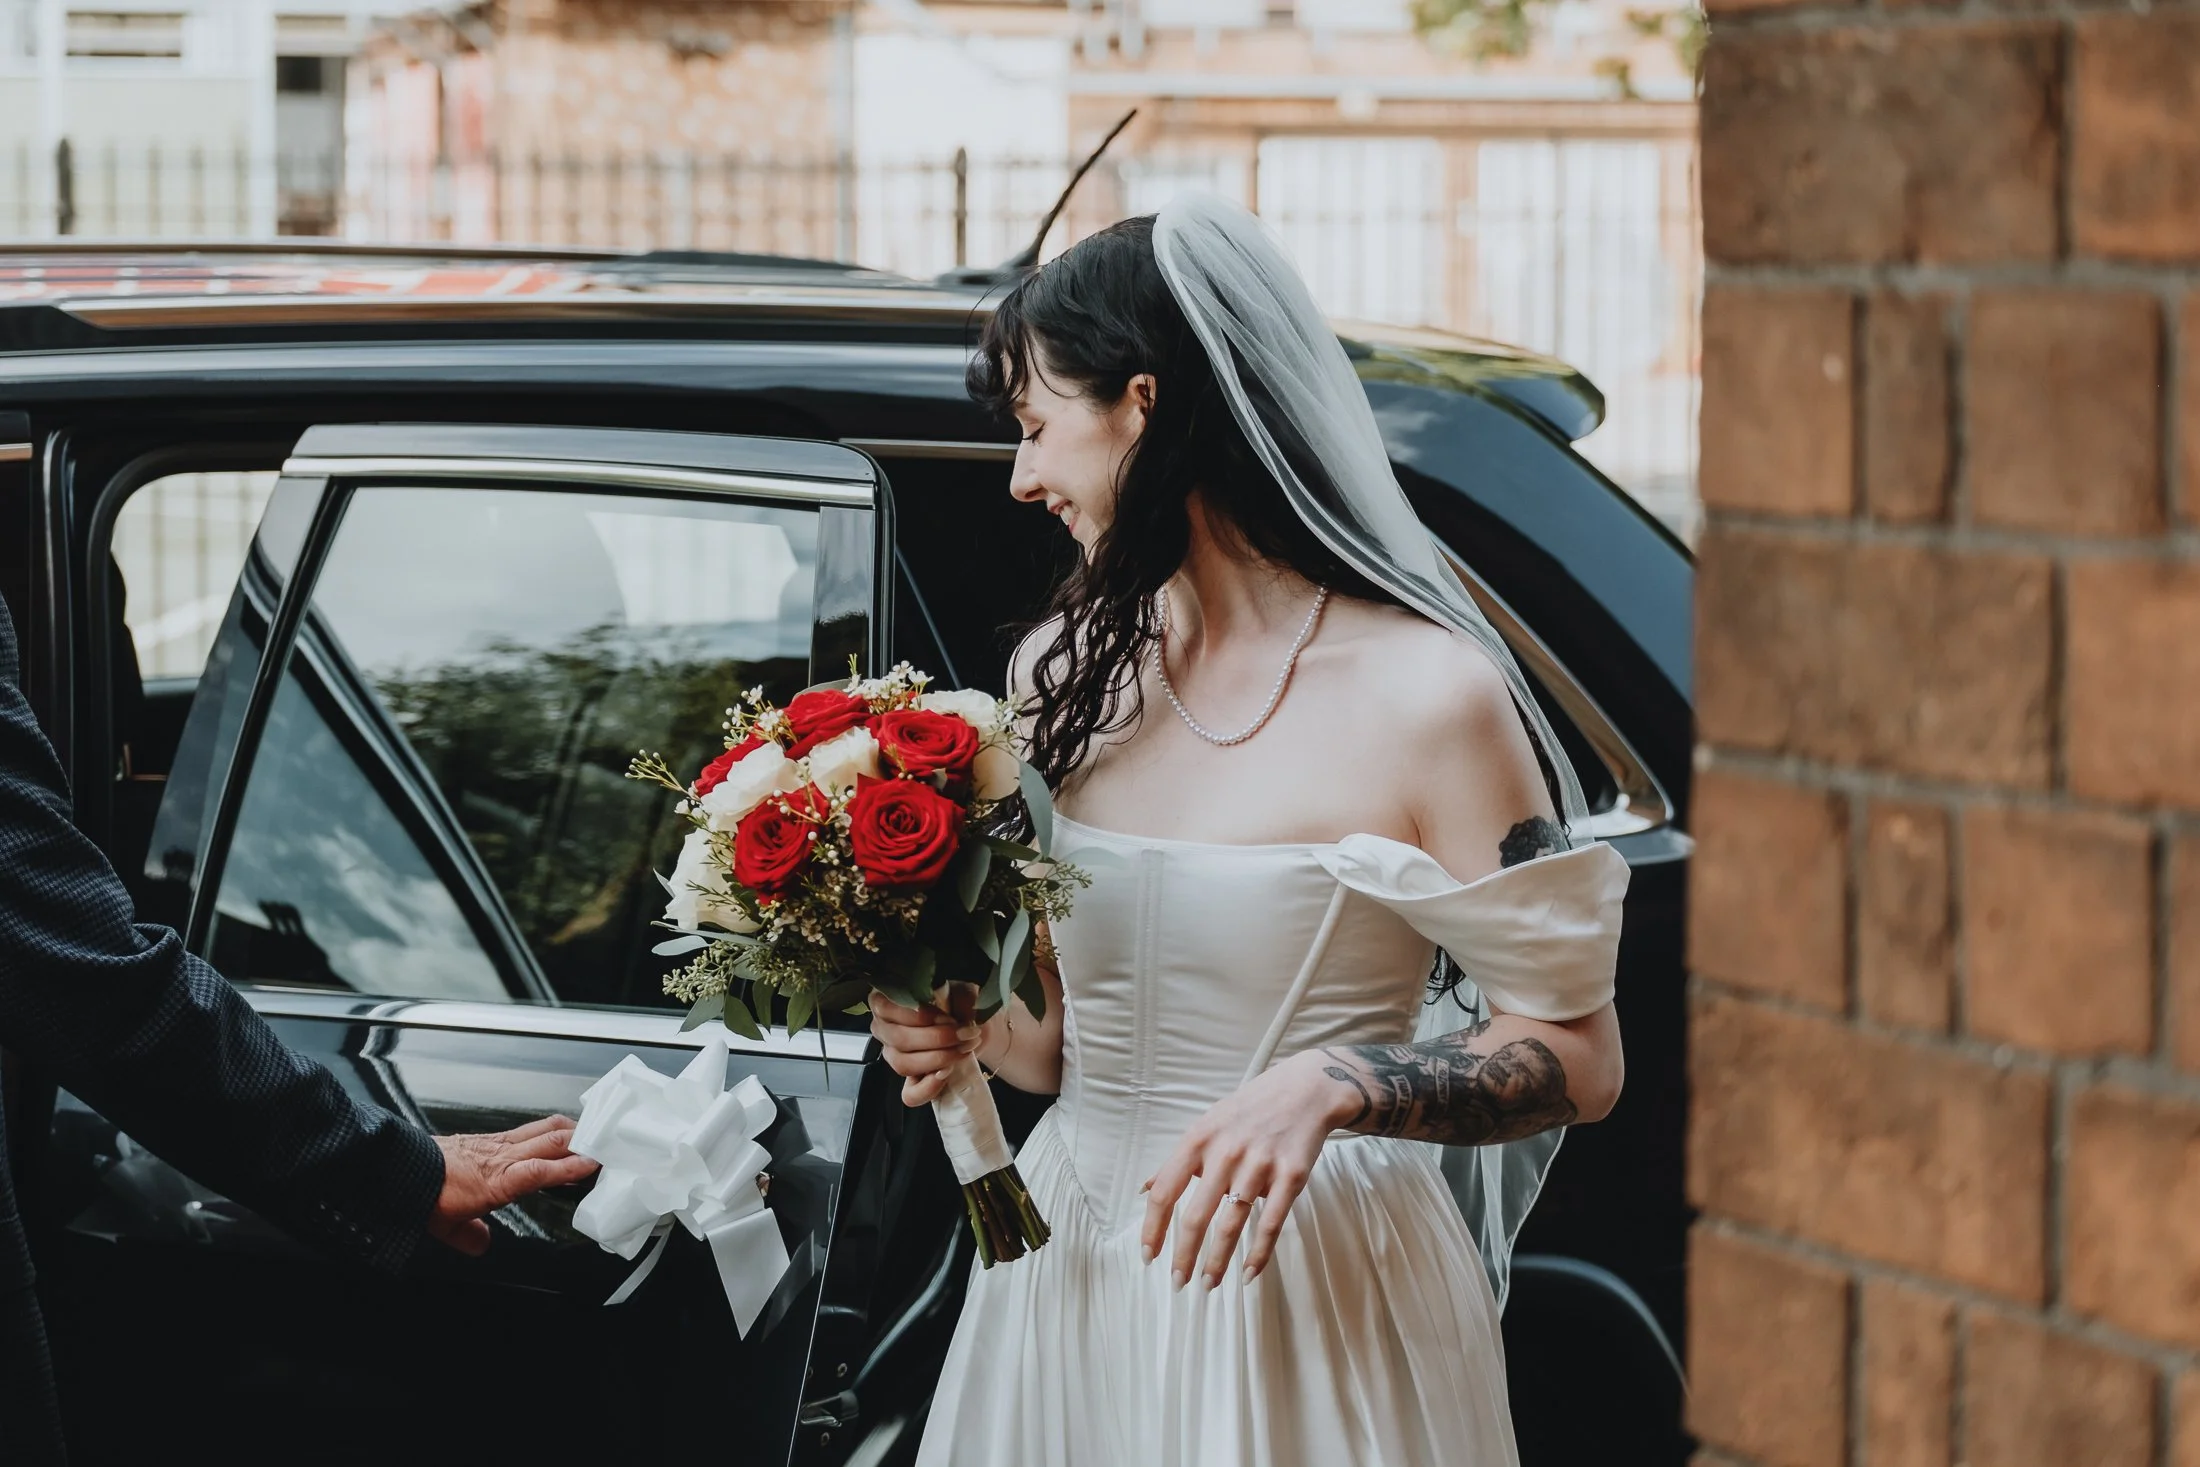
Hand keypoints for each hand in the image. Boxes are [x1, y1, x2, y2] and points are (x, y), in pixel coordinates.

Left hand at [430, 1115, 598, 1255]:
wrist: (401, 1165)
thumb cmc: (424, 1192)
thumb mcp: (447, 1226)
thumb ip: (470, 1236)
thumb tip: (482, 1244)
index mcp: (497, 1180)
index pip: (542, 1170)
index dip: (570, 1168)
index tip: (594, 1165)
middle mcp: (502, 1156)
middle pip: (550, 1141)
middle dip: (581, 1141)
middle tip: (604, 1145)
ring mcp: (497, 1142)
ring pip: (542, 1128)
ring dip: (568, 1129)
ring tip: (588, 1133)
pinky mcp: (488, 1136)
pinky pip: (526, 1129)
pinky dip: (546, 1129)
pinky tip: (551, 1135)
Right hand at [869, 984, 981, 1106]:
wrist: (973, 1026)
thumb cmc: (960, 1002)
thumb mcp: (961, 988)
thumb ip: (959, 995)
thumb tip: (957, 1015)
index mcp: (886, 999)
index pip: (889, 1008)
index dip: (921, 1016)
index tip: (950, 1018)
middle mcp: (882, 1028)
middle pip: (899, 1039)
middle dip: (937, 1038)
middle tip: (966, 1034)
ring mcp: (893, 1055)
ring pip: (903, 1064)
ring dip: (938, 1059)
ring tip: (963, 1049)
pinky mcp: (909, 1079)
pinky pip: (910, 1094)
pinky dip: (929, 1087)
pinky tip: (946, 1074)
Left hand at [1139, 1051, 1353, 1289]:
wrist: (1305, 1089)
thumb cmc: (1250, 1109)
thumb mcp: (1207, 1124)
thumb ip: (1177, 1159)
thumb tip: (1145, 1189)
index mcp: (1198, 1140)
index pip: (1165, 1191)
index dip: (1153, 1229)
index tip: (1148, 1256)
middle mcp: (1225, 1153)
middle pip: (1196, 1216)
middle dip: (1184, 1256)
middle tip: (1178, 1283)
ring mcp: (1259, 1166)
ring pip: (1232, 1224)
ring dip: (1217, 1261)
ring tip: (1209, 1284)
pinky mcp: (1291, 1177)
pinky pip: (1271, 1224)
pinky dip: (1258, 1254)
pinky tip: (1248, 1274)